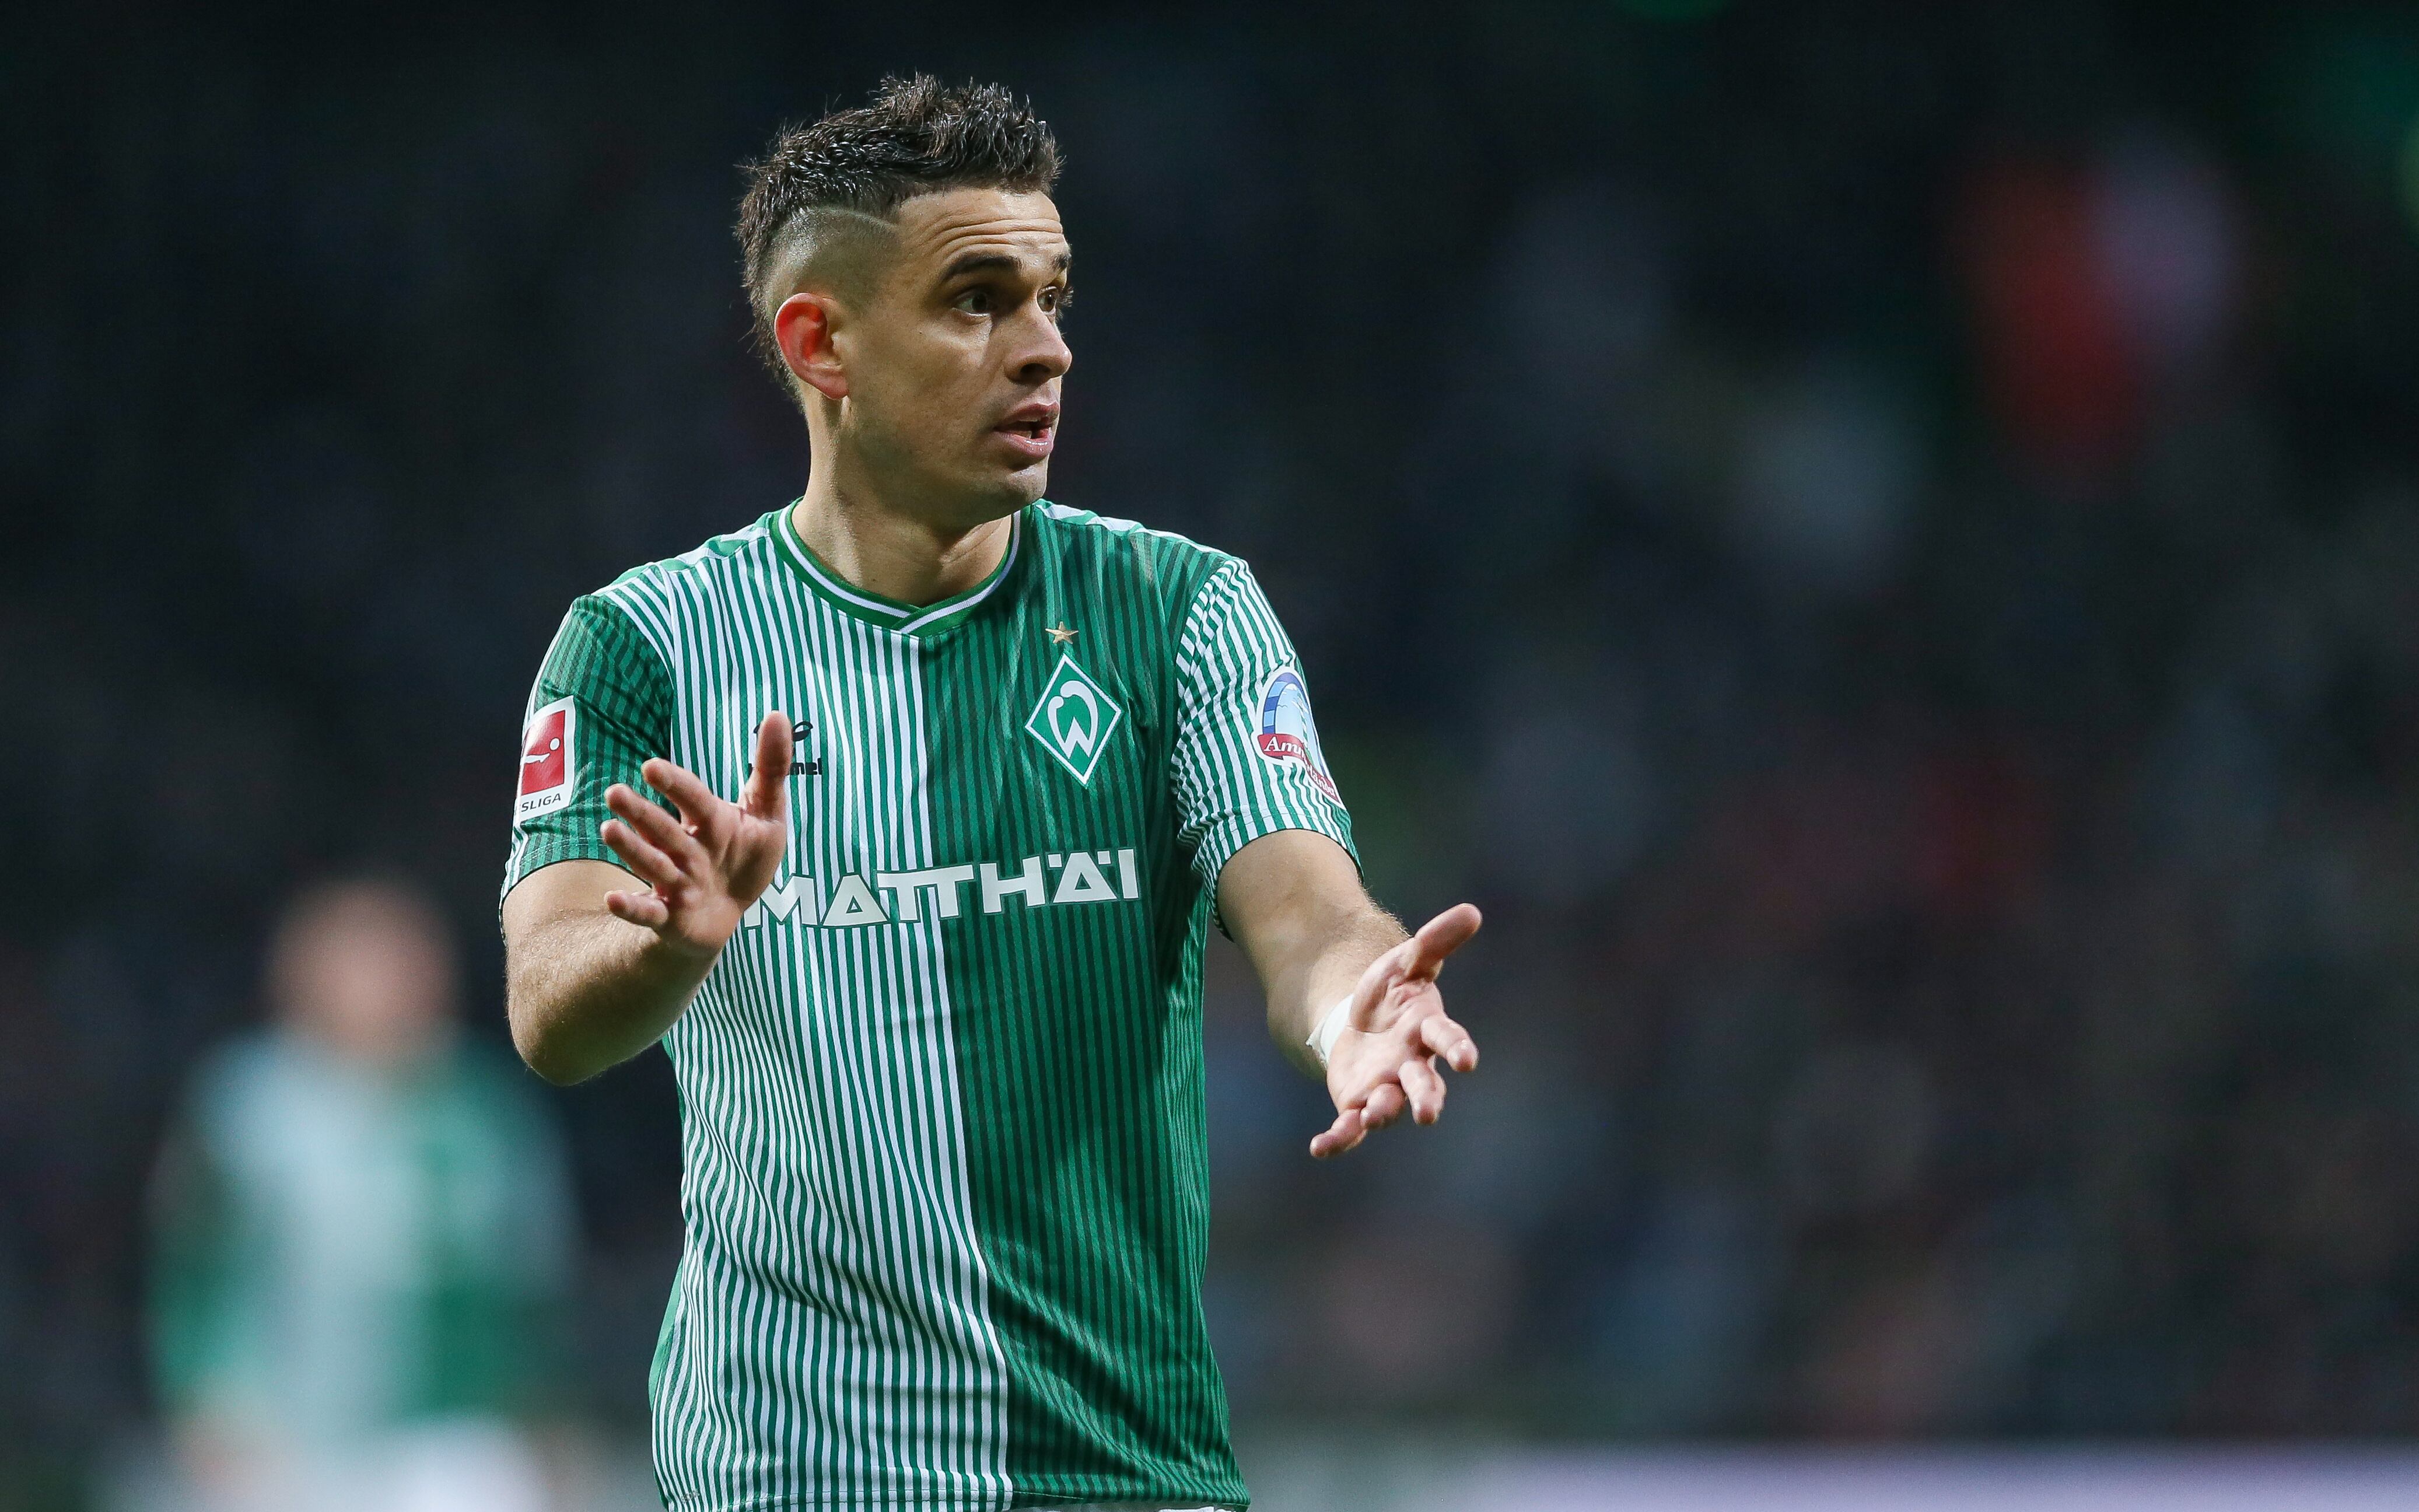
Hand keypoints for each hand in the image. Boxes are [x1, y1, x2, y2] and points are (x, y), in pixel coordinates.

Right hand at [598, 714, 791, 960]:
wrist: (726, 913)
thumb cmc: (744, 856)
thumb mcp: (766, 814)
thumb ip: (770, 768)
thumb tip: (779, 713)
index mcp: (710, 822)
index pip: (693, 799)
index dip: (676, 784)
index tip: (652, 767)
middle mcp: (687, 849)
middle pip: (663, 829)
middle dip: (641, 812)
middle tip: (614, 793)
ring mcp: (675, 883)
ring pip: (652, 864)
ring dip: (631, 848)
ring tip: (609, 829)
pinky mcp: (669, 916)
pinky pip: (648, 913)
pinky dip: (631, 907)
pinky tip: (611, 899)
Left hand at [1311, 903, 1481, 1157]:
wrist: (1357, 1021)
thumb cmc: (1391, 993)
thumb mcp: (1407, 961)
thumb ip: (1435, 941)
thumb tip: (1471, 911)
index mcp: (1425, 1030)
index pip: (1446, 1038)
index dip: (1457, 1048)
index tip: (1468, 1060)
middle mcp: (1410, 1066)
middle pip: (1423, 1084)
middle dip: (1427, 1097)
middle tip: (1428, 1112)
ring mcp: (1384, 1089)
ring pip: (1388, 1107)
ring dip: (1383, 1113)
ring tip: (1375, 1114)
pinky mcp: (1357, 1104)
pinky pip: (1350, 1128)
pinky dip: (1338, 1140)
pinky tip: (1319, 1148)